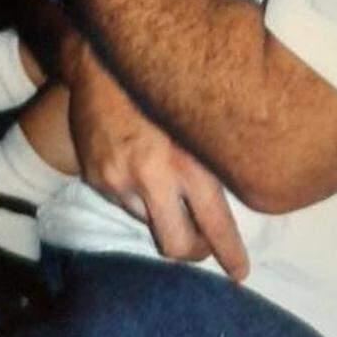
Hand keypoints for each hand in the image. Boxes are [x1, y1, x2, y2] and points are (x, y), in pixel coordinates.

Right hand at [68, 46, 248, 281]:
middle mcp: (154, 178)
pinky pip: (123, 203)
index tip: (240, 273)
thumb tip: (230, 198)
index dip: (230, 255)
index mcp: (188, 162)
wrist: (101, 63)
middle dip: (194, 252)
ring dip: (162, 215)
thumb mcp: (196, 121)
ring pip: (149, 223)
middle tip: (204, 246)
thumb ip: (209, 161)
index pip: (216, 225)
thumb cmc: (161, 87)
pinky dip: (136, 196)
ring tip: (166, 185)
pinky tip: (138, 166)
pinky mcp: (96, 179)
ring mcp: (120, 181)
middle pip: (177, 245)